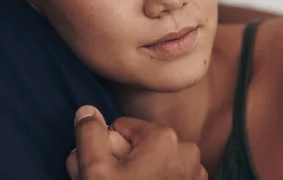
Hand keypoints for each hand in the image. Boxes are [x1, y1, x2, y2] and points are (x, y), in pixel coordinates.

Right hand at [67, 105, 206, 179]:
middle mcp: (185, 150)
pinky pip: (167, 177)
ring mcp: (194, 174)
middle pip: (138, 145)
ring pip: (151, 163)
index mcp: (163, 137)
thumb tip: (88, 110)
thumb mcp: (95, 171)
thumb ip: (89, 134)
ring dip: (135, 176)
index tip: (106, 172)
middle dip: (121, 163)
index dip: (107, 149)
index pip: (121, 128)